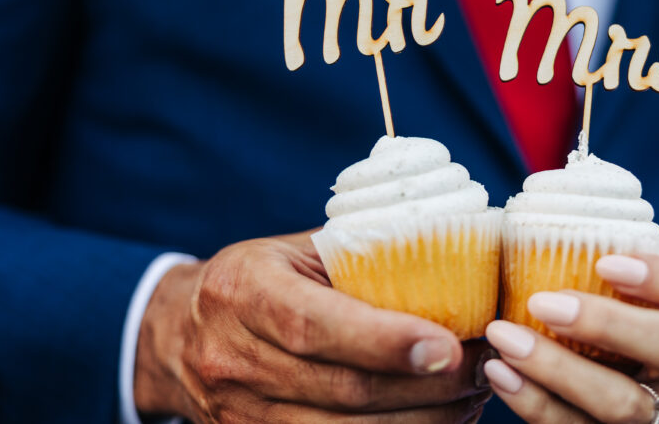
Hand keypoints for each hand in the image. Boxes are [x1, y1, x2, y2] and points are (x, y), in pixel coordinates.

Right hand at [134, 232, 490, 421]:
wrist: (175, 333)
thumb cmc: (254, 279)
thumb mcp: (292, 251)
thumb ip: (358, 255)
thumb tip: (450, 255)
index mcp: (245, 293)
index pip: (316, 326)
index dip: (385, 341)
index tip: (448, 346)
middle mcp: (235, 359)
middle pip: (341, 390)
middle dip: (425, 388)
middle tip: (483, 370)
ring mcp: (240, 416)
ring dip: (420, 423)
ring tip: (472, 399)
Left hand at [482, 254, 658, 422]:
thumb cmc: (623, 349)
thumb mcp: (635, 312)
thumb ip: (606, 277)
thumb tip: (531, 225)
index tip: (606, 262)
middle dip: (606, 322)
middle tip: (543, 302)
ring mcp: (657, 420)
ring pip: (620, 402)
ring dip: (555, 368)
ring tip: (503, 337)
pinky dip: (534, 402)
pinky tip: (500, 372)